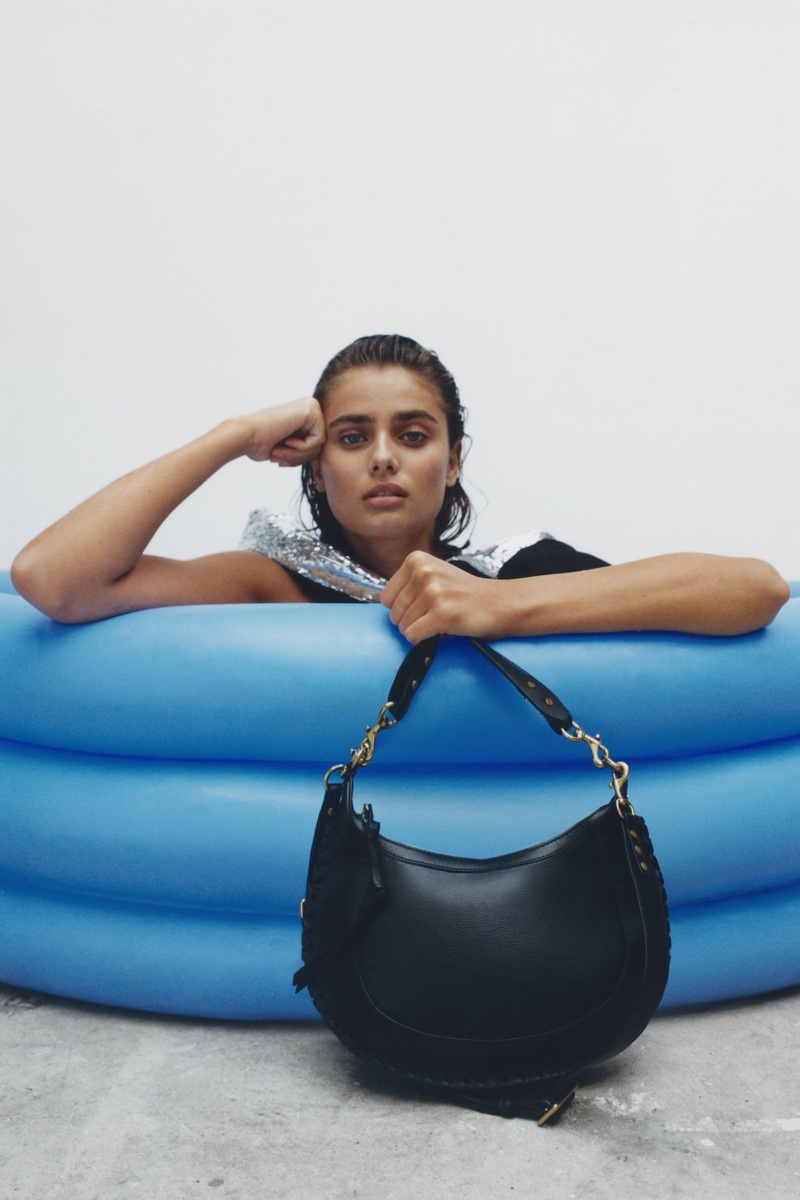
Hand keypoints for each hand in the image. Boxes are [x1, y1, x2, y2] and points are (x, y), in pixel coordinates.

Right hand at [241, 398, 325, 465]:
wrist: (245, 436)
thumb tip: (321, 465)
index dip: (299, 459)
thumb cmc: (261, 444)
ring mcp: (311, 406)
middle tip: (279, 457)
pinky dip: (301, 448)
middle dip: (299, 458)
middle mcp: (310, 409)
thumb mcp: (289, 451)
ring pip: (320, 445)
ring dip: (298, 455)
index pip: (316, 448)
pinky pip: (318, 440)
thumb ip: (305, 452)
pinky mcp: (311, 409)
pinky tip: (286, 441)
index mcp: (306, 417)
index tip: (281, 460)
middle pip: (320, 446)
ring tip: (279, 451)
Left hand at [381, 551, 506, 642]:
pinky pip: (413, 636)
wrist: (501, 603)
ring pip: (403, 626)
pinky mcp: (442, 613)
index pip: (386, 598)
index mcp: (416, 560)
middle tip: (435, 616)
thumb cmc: (465, 594)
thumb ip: (408, 583)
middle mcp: (423, 572)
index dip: (402, 609)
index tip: (423, 607)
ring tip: (442, 620)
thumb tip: (381, 603)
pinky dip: (424, 640)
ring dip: (420, 631)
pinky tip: (442, 630)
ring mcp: (433, 592)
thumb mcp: (434, 574)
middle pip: (394, 613)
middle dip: (411, 622)